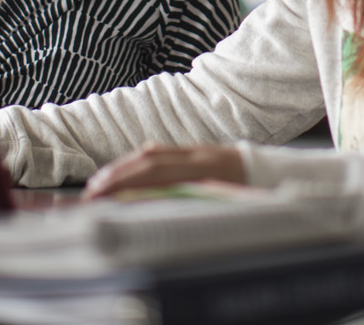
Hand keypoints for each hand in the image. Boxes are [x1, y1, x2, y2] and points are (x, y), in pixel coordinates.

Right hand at [81, 143, 245, 199]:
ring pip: (153, 152)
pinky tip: (124, 174)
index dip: (127, 182)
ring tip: (100, 184)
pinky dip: (137, 163)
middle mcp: (200, 156)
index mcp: (209, 170)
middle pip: (150, 159)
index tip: (102, 196)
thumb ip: (192, 207)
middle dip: (117, 175)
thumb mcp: (226, 207)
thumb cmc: (253, 198)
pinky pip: (161, 152)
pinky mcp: (196, 151)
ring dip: (123, 167)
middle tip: (91, 193)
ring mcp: (197, 150)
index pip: (158, 172)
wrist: (272, 175)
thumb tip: (154, 213)